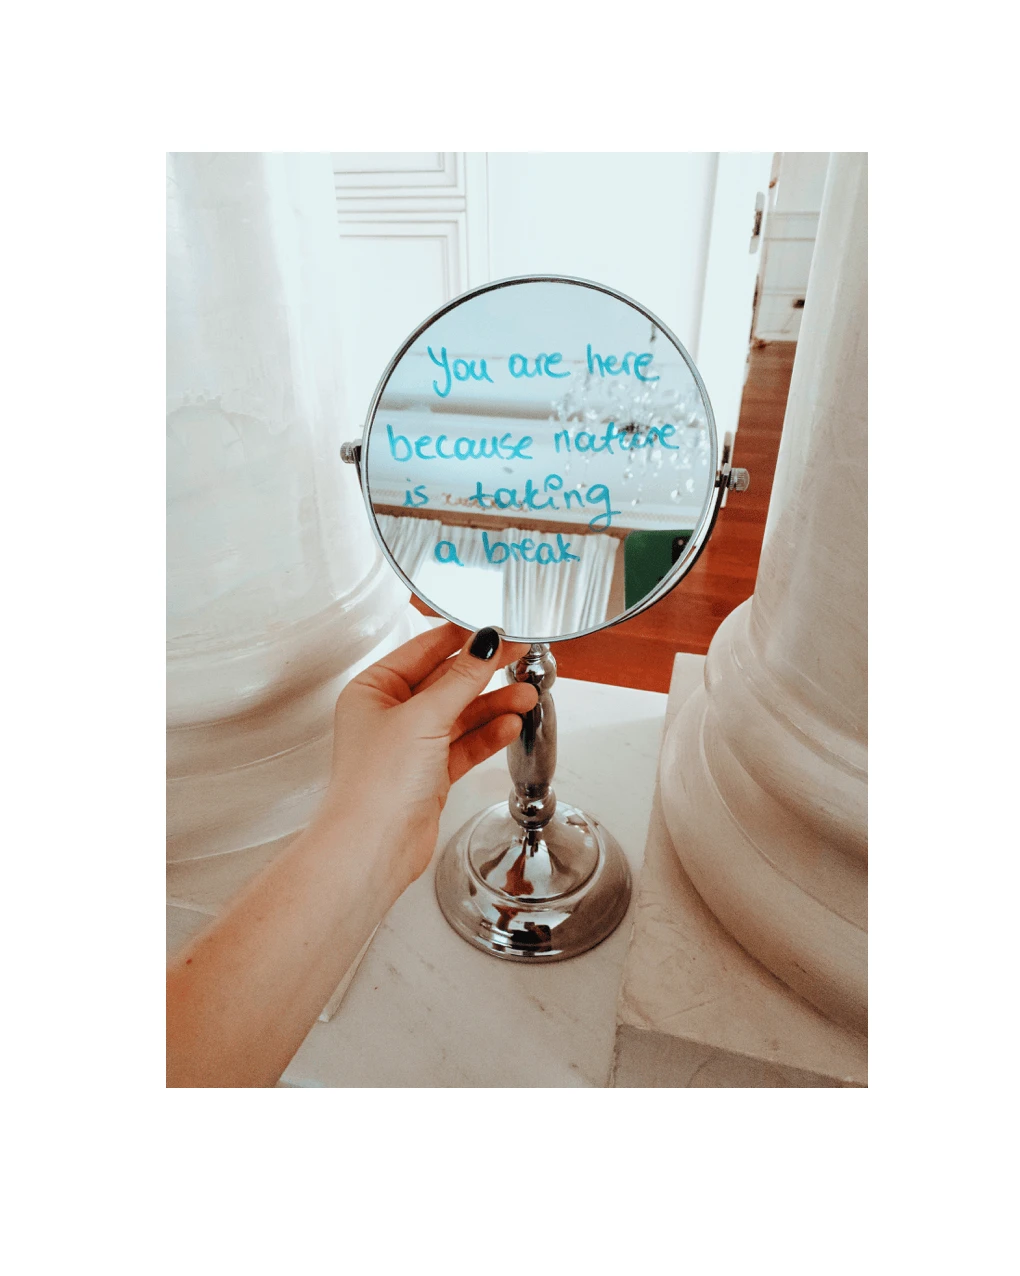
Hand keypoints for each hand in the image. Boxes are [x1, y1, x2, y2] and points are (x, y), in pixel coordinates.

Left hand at [318, 623, 537, 896]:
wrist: (373, 847)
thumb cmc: (377, 785)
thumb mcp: (425, 717)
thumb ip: (461, 679)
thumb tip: (484, 643)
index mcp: (372, 690)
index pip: (422, 650)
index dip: (459, 637)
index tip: (492, 628)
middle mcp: (389, 715)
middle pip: (445, 682)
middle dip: (483, 673)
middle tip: (518, 656)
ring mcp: (410, 745)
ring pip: (459, 714)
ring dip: (493, 705)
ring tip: (525, 695)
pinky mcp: (428, 773)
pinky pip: (464, 744)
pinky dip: (488, 734)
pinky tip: (510, 724)